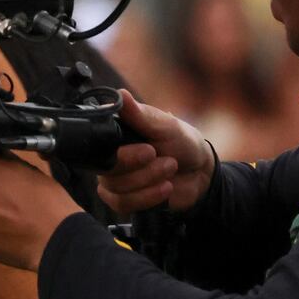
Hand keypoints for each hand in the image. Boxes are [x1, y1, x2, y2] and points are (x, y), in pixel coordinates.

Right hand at [98, 89, 216, 214]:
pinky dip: (146, 198)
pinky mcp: (124, 198)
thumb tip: (120, 94)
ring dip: (148, 182)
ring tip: (169, 169)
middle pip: (106, 170)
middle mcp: (108, 155)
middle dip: (141, 169)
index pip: (98, 146)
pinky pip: (121, 204)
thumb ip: (141, 114)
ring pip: (115, 188)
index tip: (149, 150)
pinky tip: (165, 189)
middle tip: (164, 158)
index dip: (122, 154)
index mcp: (113, 134)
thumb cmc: (182, 142)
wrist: (200, 172)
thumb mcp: (166, 125)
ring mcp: (114, 178)